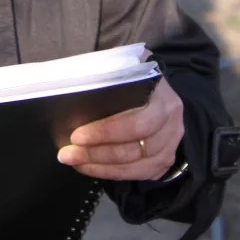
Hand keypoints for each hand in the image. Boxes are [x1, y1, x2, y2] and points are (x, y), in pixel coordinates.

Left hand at [57, 79, 183, 181]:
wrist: (159, 90)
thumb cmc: (135, 78)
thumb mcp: (125, 66)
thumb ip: (107, 74)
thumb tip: (79, 86)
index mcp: (162, 96)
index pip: (136, 122)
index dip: (106, 132)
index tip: (77, 135)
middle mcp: (171, 122)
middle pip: (134, 148)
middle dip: (96, 152)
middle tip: (68, 153)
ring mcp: (171, 143)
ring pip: (135, 164)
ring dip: (100, 166)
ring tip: (74, 161)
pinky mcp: (165, 159)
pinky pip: (138, 173)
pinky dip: (111, 173)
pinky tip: (91, 167)